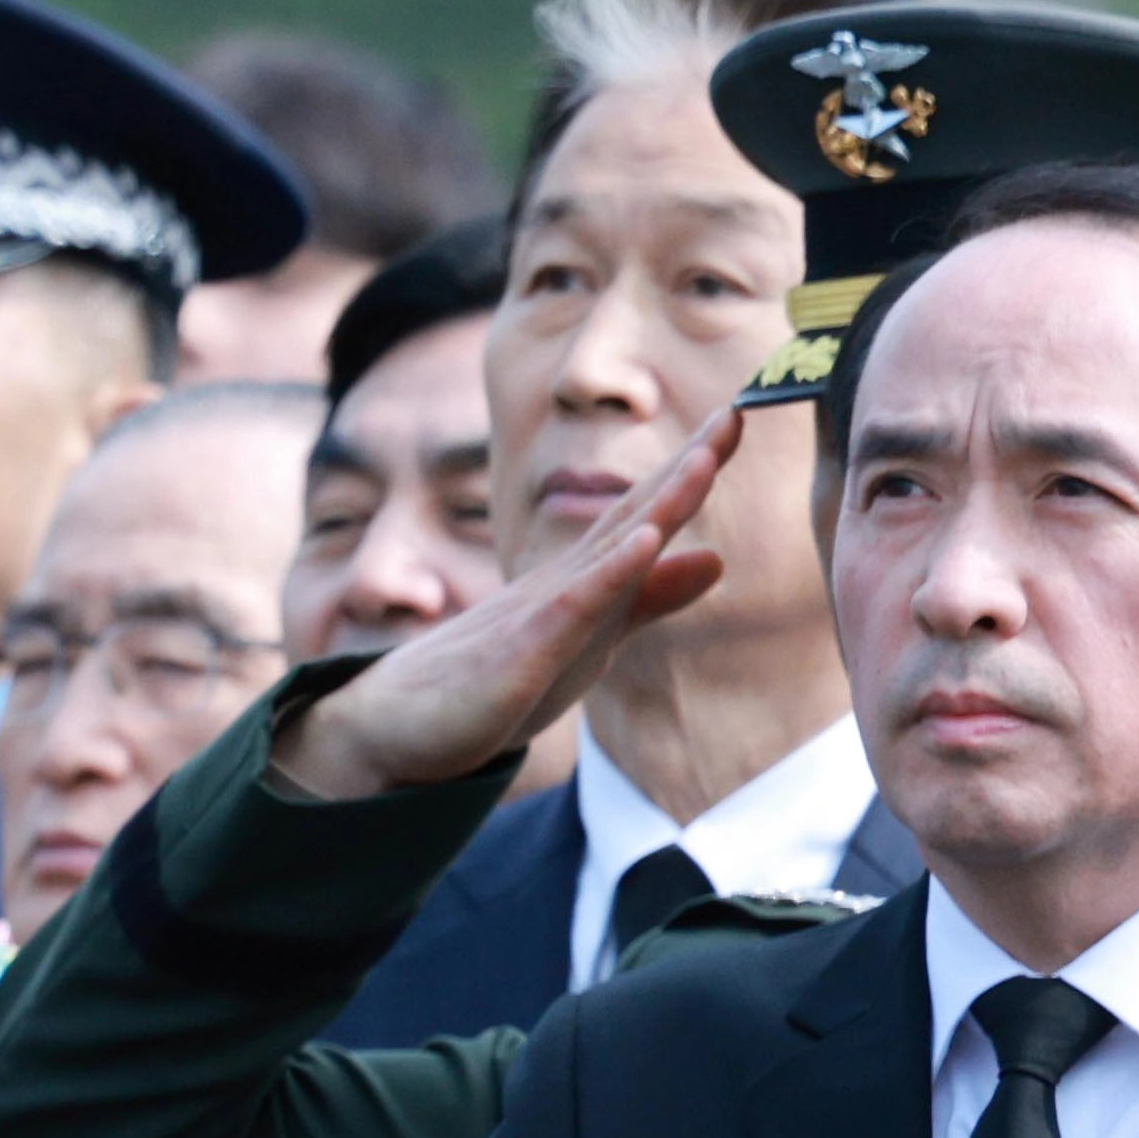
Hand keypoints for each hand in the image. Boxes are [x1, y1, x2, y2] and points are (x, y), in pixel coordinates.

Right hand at [270, 418, 738, 800]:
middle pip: (635, 513)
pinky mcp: (522, 652)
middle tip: (739, 411)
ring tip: (706, 458)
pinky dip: (611, 572)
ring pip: (611, 548)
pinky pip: (572, 606)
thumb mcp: (594, 638)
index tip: (739, 419)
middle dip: (687, 465)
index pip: (647, 513)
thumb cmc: (500, 678)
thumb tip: (716, 558)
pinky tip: (646, 541)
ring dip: (660, 503)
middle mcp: (564, 579)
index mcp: (585, 577)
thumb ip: (648, 598)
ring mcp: (541, 611)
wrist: (398, 726)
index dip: (693, 469)